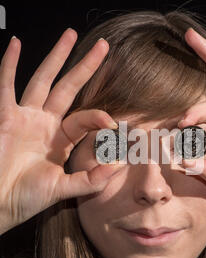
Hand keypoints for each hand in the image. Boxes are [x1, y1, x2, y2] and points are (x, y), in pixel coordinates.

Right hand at [0, 29, 123, 234]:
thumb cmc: (27, 197)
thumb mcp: (63, 189)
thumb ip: (90, 180)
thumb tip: (119, 165)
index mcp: (61, 139)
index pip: (85, 119)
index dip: (99, 117)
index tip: (114, 124)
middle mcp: (45, 124)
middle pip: (68, 88)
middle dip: (85, 67)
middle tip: (103, 46)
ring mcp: (25, 117)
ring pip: (43, 80)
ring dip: (56, 58)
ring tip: (70, 35)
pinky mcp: (5, 116)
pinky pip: (6, 86)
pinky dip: (9, 66)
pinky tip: (15, 44)